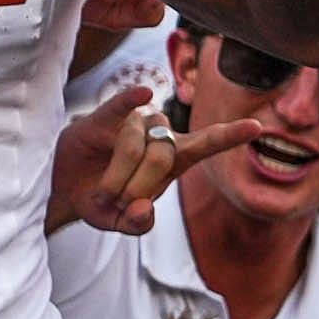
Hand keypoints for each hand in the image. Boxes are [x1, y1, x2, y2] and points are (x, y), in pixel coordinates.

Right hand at [49, 85, 260, 234]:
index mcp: (172, 161)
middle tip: (118, 203)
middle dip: (138, 186)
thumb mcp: (120, 223)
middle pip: (163, 157)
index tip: (256, 127)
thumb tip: (141, 208)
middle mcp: (157, 136)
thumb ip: (138, 224)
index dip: (229, 135)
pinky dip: (131, 100)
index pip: (206, 144)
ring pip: (137, 145)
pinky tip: (143, 93)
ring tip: (104, 189)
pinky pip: (120, 107)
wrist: (61, 189)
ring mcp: (131, 124)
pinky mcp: (104, 118)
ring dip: (118, 175)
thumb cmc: (99, 199)